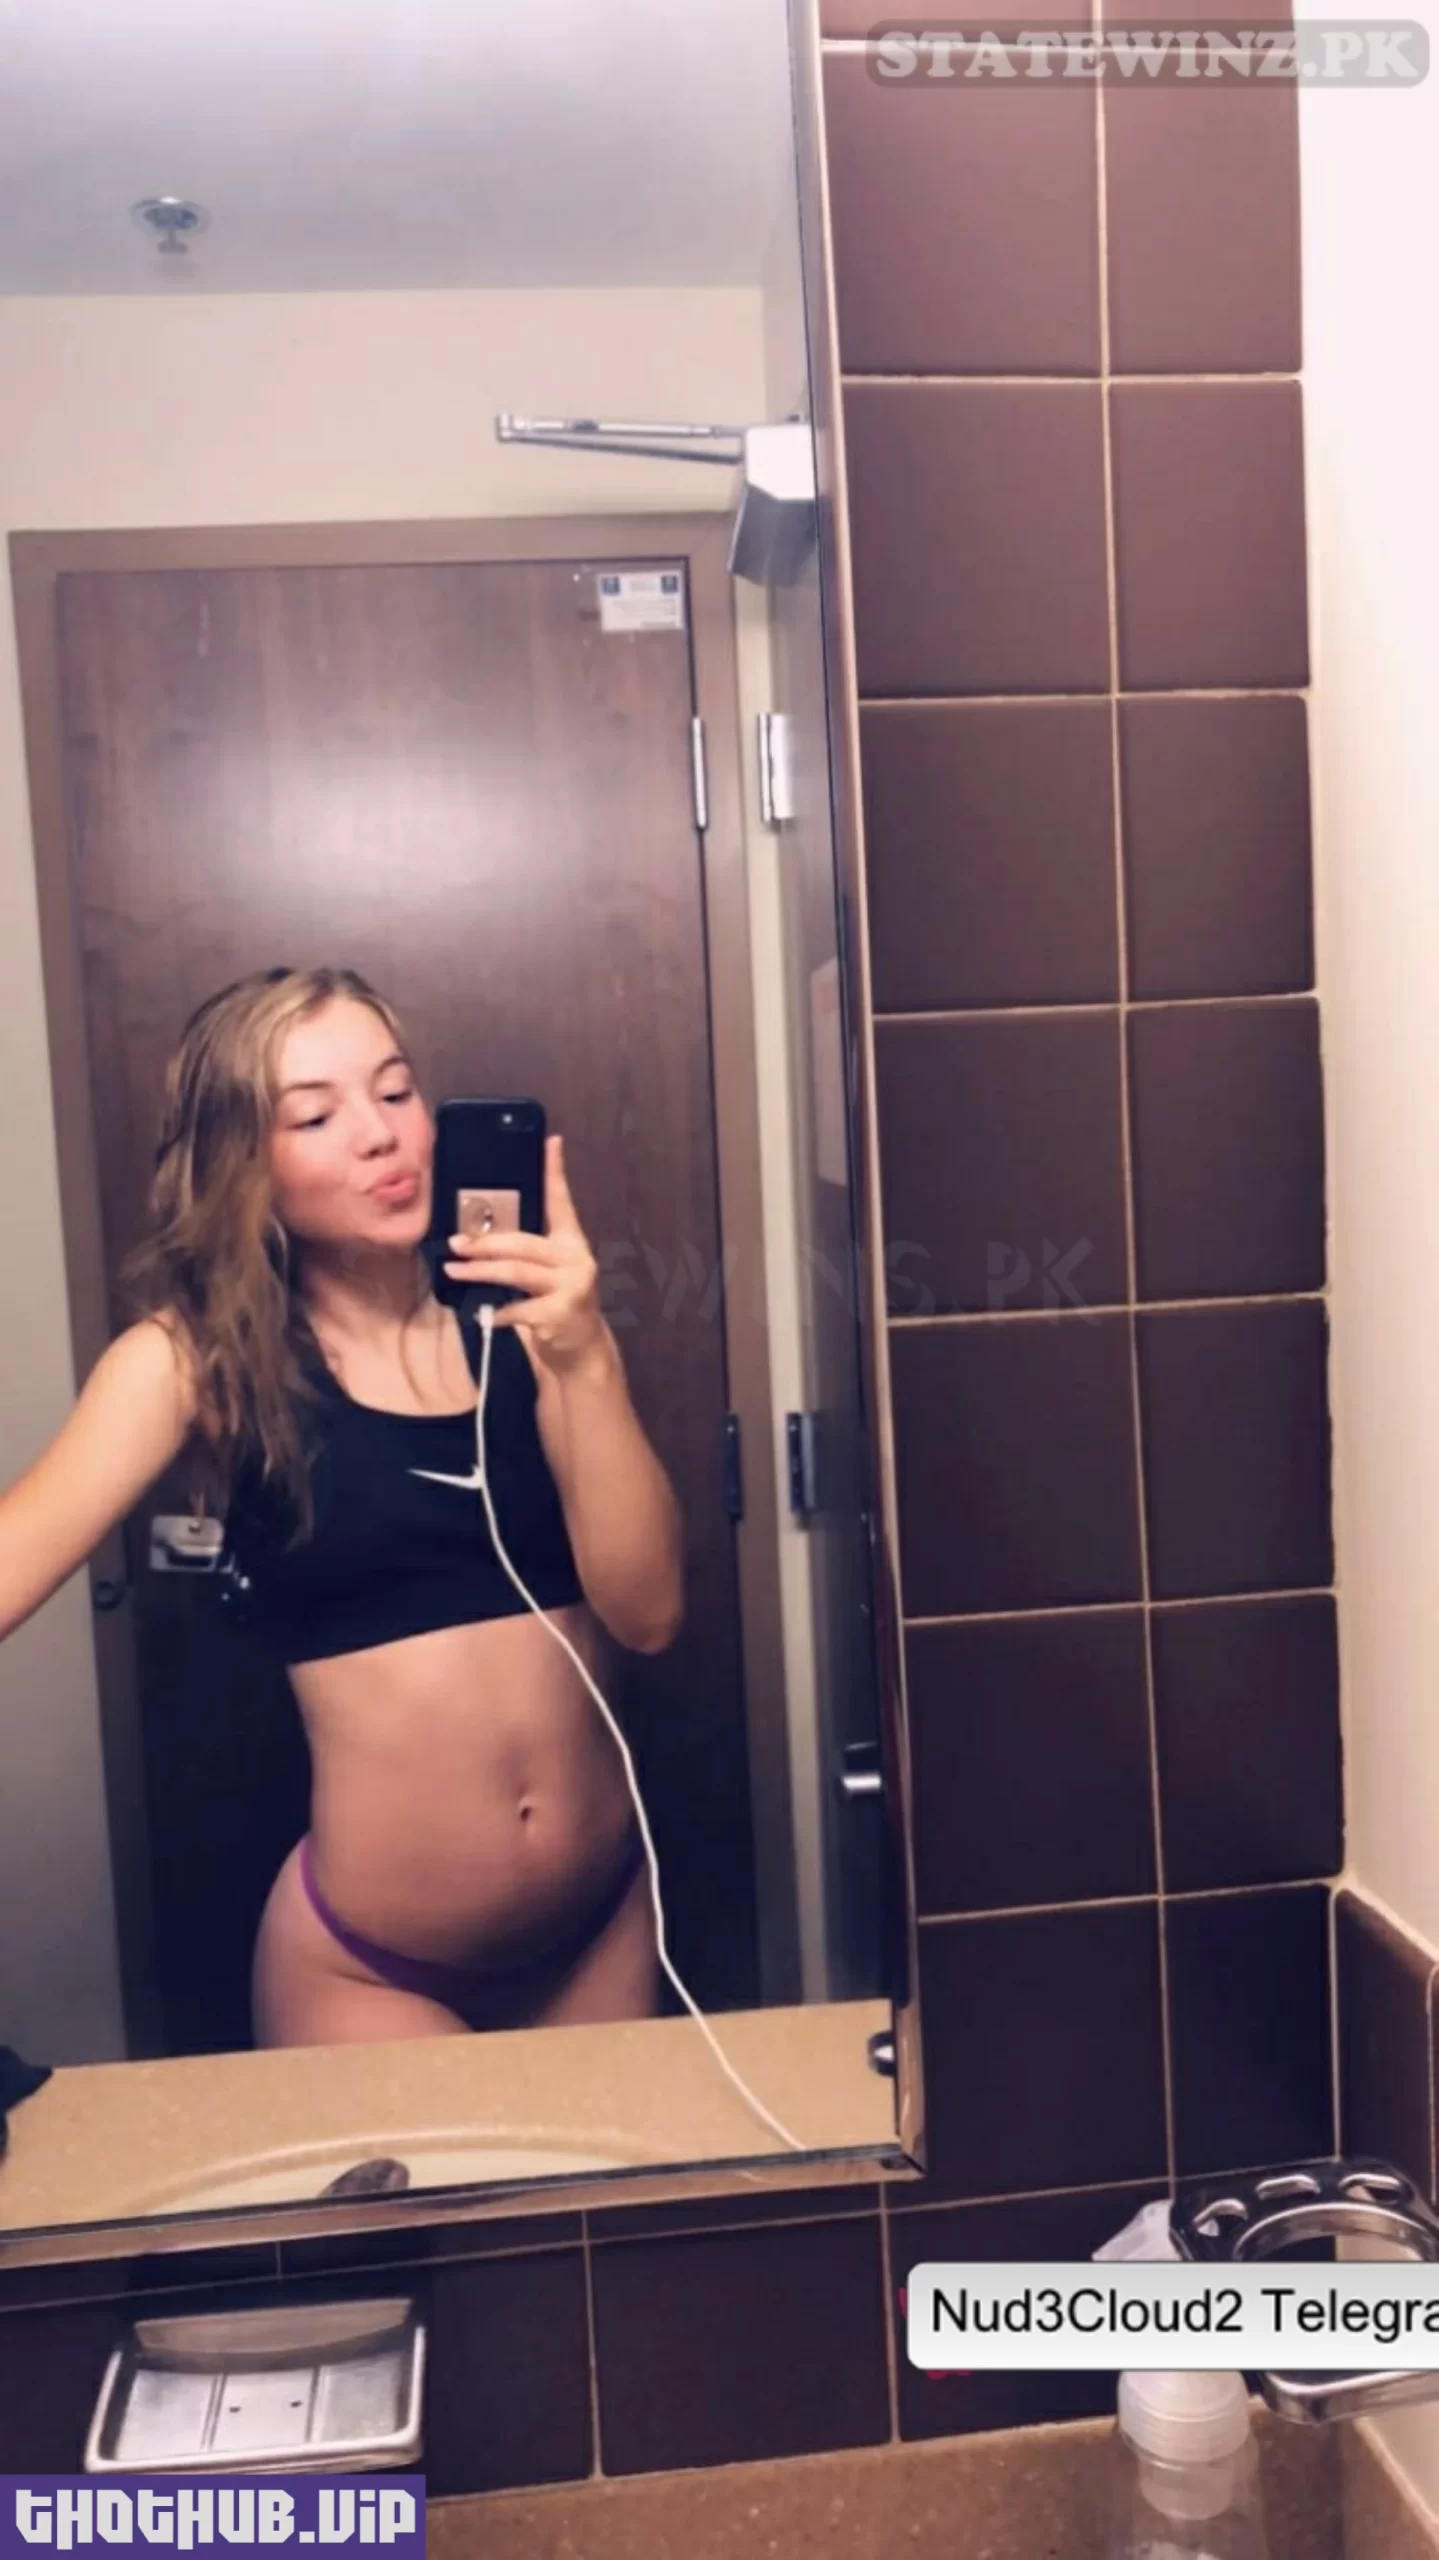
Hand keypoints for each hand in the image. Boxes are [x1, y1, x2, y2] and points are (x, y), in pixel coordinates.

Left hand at [443, 1134, 606, 1375]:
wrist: (580, 1349)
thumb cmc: (555, 1304)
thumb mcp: (546, 1273)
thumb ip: (525, 1253)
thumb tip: (476, 1236)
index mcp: (571, 1242)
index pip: (562, 1201)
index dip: (555, 1172)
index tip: (551, 1141)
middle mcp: (575, 1259)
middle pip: (523, 1242)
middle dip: (484, 1242)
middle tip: (454, 1243)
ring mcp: (571, 1286)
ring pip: (516, 1271)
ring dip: (480, 1272)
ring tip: (453, 1271)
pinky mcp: (561, 1313)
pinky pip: (519, 1307)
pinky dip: (497, 1311)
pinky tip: (485, 1314)